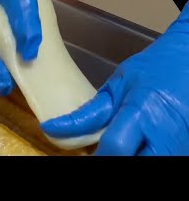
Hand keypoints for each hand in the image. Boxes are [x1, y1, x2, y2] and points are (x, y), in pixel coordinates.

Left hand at [41, 3, 188, 155]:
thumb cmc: (155, 68)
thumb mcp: (118, 84)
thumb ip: (90, 112)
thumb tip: (55, 128)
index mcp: (143, 113)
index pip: (115, 148)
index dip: (97, 155)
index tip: (85, 154)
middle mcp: (165, 136)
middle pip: (132, 162)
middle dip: (112, 157)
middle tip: (100, 151)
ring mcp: (180, 146)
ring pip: (147, 163)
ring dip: (128, 156)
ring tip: (115, 145)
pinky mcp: (185, 149)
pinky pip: (159, 158)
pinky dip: (143, 154)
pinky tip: (134, 146)